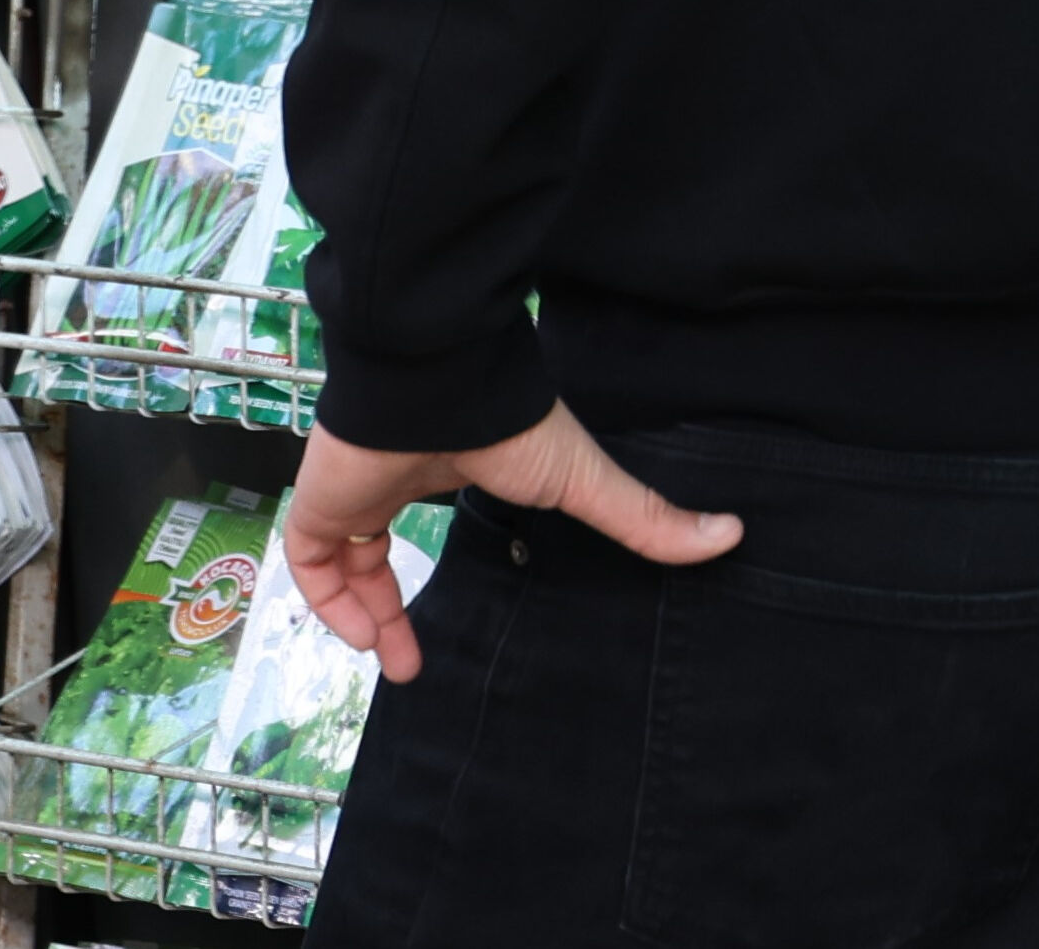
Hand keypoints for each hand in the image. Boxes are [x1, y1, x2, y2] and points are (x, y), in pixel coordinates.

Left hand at [280, 401, 742, 680]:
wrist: (437, 375)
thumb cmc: (506, 419)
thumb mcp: (580, 479)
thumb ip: (641, 516)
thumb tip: (730, 537)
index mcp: (442, 463)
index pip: (420, 514)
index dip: (426, 563)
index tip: (447, 614)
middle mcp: (391, 474)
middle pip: (372, 544)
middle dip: (385, 603)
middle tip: (412, 660)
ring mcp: (351, 486)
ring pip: (339, 555)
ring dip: (361, 613)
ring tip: (395, 663)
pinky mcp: (320, 496)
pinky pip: (308, 556)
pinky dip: (328, 600)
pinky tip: (363, 639)